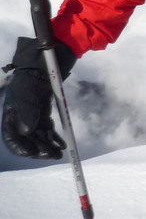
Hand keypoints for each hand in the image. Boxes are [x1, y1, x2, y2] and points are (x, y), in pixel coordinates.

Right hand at [1, 37, 75, 158]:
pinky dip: (54, 137)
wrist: (45, 62)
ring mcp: (33, 115)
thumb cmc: (32, 75)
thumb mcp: (27, 93)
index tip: (32, 154)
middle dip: (39, 149)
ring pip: (39, 136)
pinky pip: (48, 128)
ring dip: (48, 146)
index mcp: (10, 114)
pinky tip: (62, 144)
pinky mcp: (44, 112)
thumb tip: (28, 133)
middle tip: (52, 156)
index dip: (21, 147)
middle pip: (27, 139)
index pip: (11, 137)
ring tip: (59, 154)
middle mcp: (20, 117)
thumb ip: (27, 112)